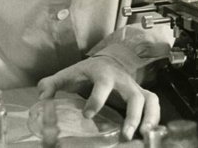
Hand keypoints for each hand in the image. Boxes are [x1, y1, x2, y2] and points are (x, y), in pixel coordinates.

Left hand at [37, 56, 159, 140]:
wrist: (106, 62)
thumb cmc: (86, 72)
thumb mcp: (68, 74)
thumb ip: (52, 84)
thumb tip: (42, 97)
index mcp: (102, 72)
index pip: (102, 83)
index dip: (96, 99)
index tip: (87, 114)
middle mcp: (122, 80)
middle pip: (133, 94)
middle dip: (132, 115)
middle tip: (126, 134)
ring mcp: (134, 87)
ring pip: (148, 100)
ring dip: (149, 118)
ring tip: (144, 136)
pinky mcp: (142, 95)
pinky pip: (154, 103)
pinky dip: (155, 117)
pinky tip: (150, 133)